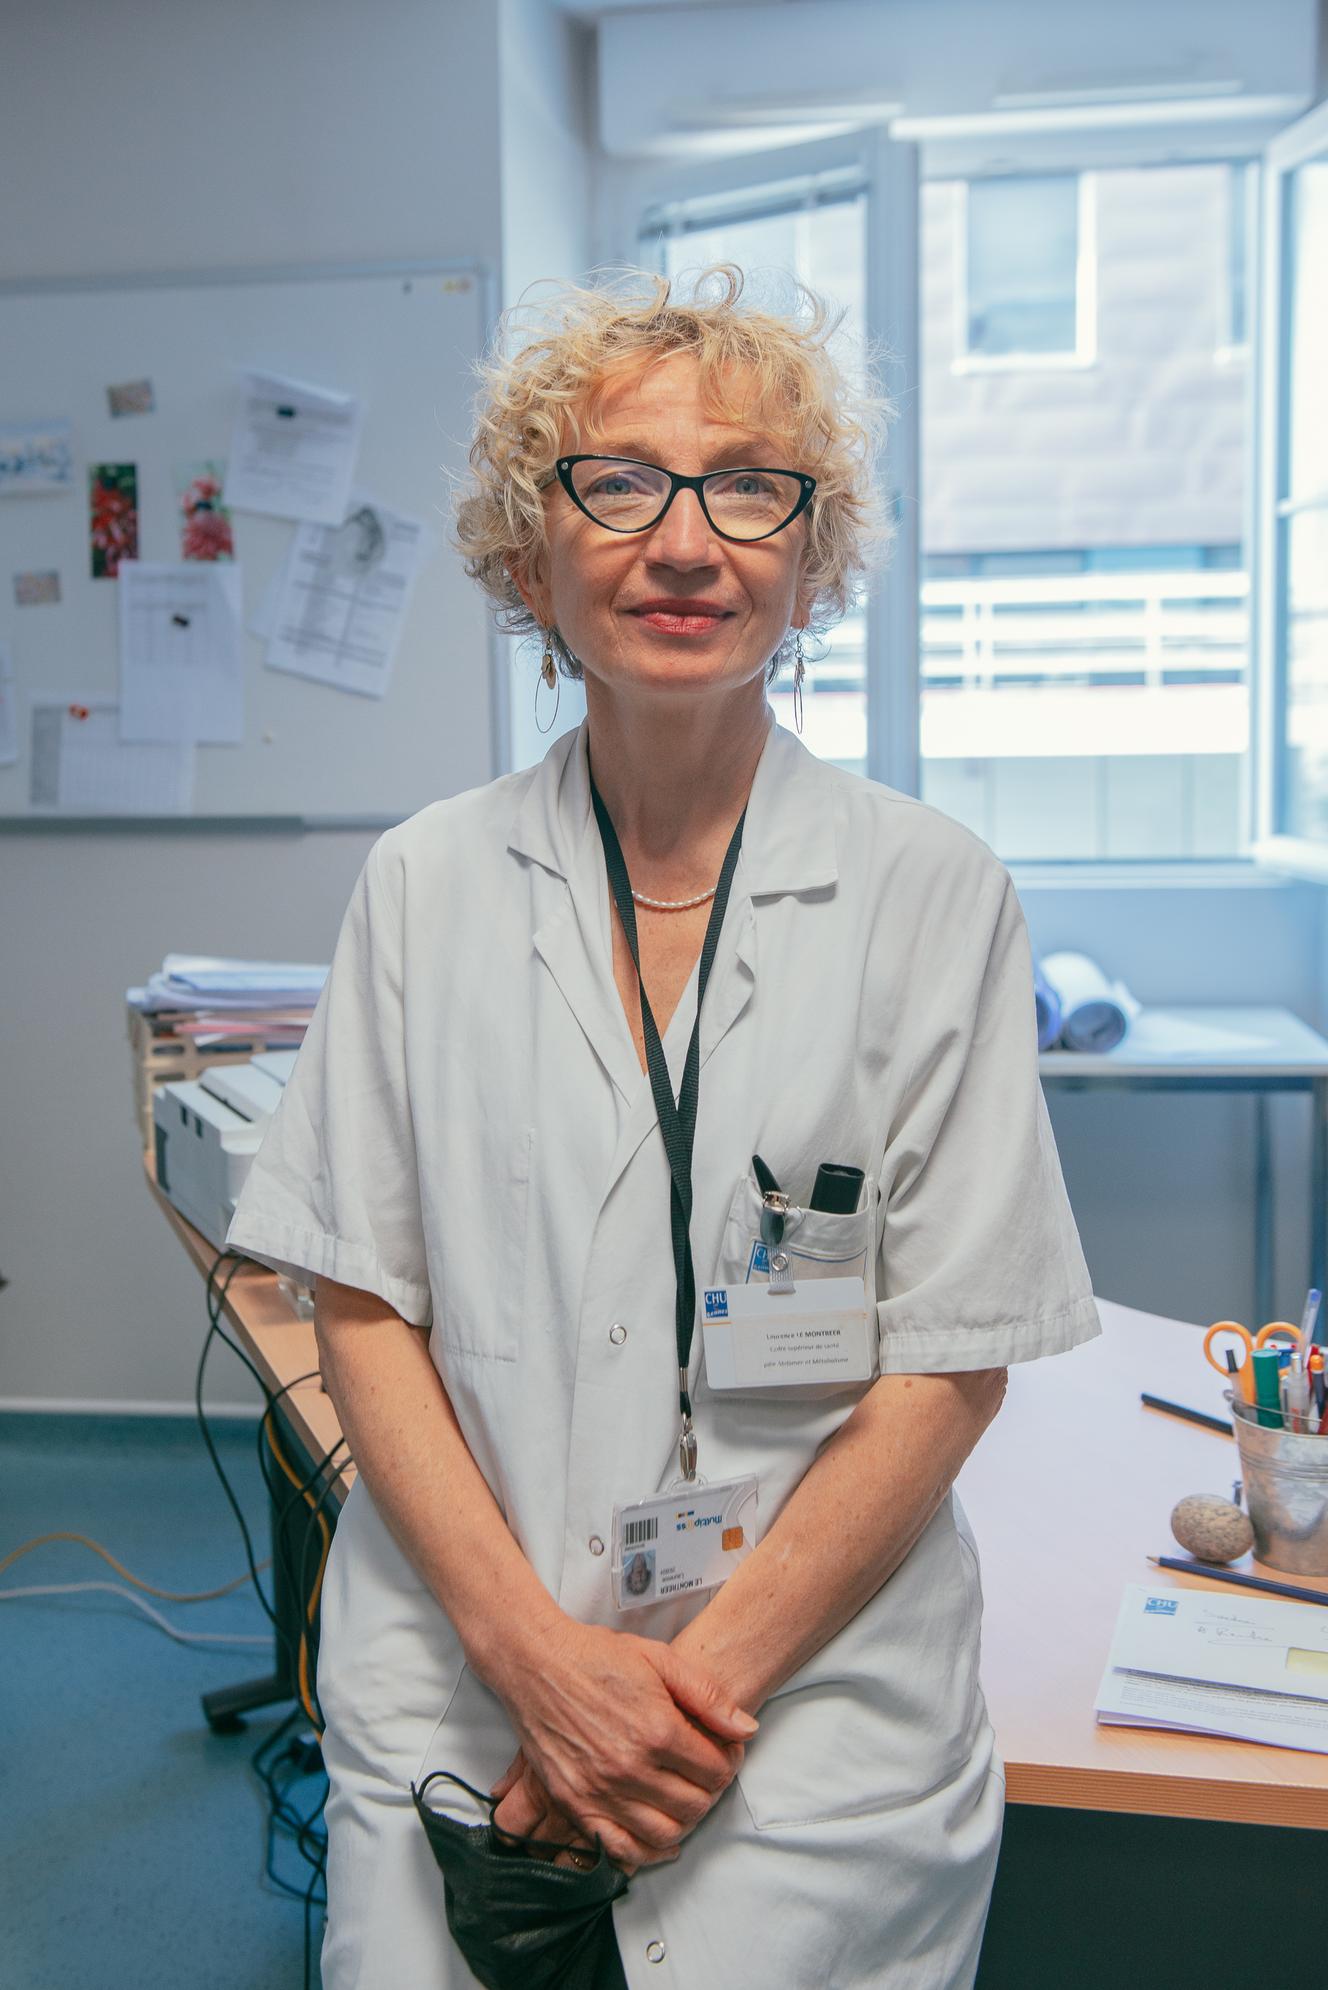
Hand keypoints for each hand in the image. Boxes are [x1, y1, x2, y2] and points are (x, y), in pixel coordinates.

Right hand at [487, 1619, 756, 1869]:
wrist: (537, 1662)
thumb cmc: (596, 1655)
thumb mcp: (660, 1659)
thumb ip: (708, 1696)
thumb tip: (746, 1730)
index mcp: (657, 1729)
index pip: (716, 1770)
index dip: (729, 1762)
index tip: (724, 1753)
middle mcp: (630, 1767)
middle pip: (695, 1805)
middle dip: (710, 1792)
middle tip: (706, 1775)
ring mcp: (600, 1790)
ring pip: (663, 1833)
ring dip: (683, 1822)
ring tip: (684, 1799)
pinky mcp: (575, 1803)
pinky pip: (619, 1849)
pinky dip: (645, 1852)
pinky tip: (658, 1837)